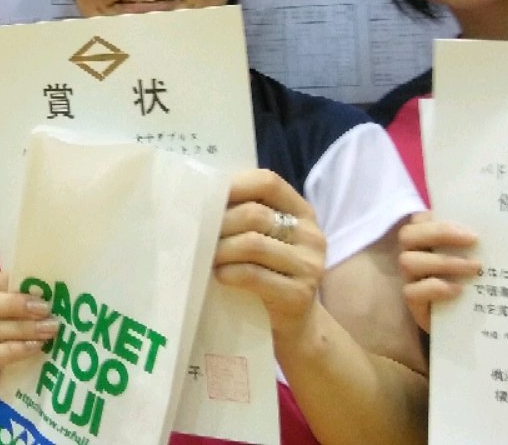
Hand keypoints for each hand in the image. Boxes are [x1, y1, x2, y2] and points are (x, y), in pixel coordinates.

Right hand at [0, 271, 57, 395]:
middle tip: (45, 309)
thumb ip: (19, 301)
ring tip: (47, 329)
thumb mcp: (10, 317)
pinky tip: (35, 347)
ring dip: (21, 328)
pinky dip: (14, 350)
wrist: (0, 382)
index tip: (38, 289)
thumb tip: (46, 287)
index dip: (8, 283)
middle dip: (14, 305)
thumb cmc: (6, 340)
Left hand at [213, 168, 326, 336]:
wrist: (294, 325)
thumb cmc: (268, 273)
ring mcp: (309, 266)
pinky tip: (219, 276)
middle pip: (254, 215)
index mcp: (302, 212)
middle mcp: (311, 235)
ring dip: (220, 250)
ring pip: (252, 244)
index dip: (235, 185)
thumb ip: (245, 215)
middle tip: (196, 234)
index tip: (206, 196)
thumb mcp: (265, 238)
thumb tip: (198, 197)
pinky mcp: (299, 295)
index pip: (268, 183)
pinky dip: (228, 273)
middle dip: (218, 223)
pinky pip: (253, 275)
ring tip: (205, 257)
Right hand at [396, 210, 480, 332]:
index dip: (439, 218)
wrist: (465, 322)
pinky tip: (459, 290)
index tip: (471, 227)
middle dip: (439, 233)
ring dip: (444, 262)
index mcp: (425, 239)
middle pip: (408, 235)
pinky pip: (412, 291)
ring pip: (409, 262)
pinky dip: (436, 288)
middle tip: (474, 239)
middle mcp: (412, 255)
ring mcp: (410, 279)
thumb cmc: (471, 283)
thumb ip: (477, 245)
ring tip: (475, 268)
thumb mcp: (474, 260)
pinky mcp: (413, 302)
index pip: (419, 219)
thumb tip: (499, 232)